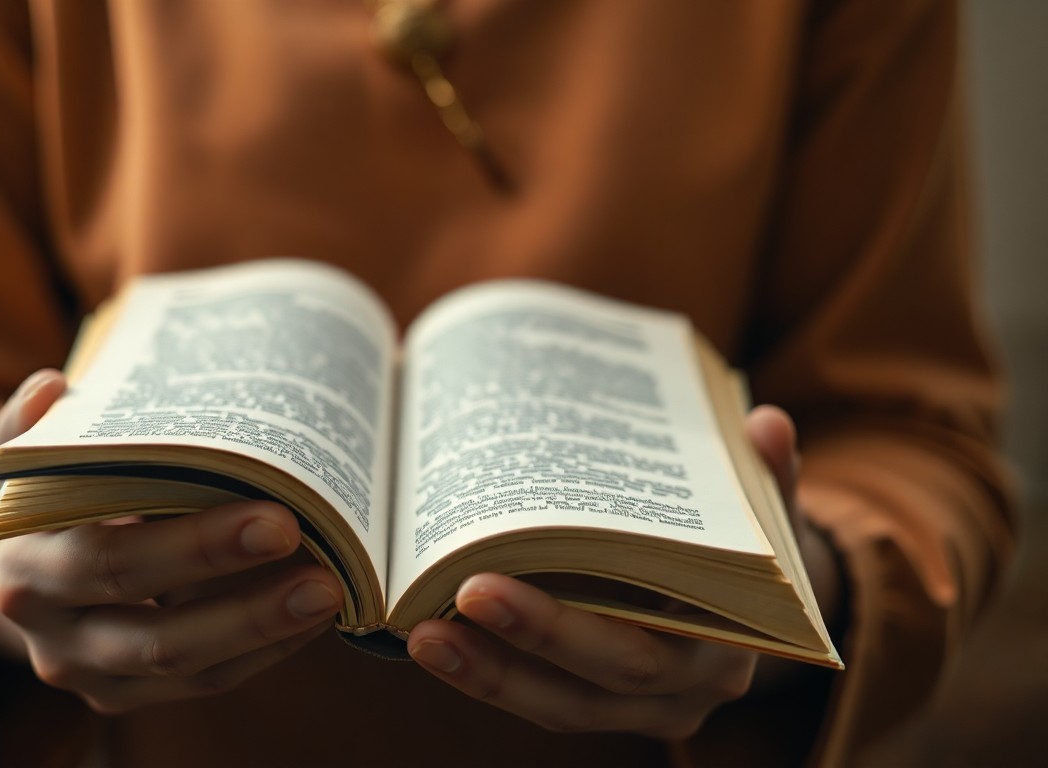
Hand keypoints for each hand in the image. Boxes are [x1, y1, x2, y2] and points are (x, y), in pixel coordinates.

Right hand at [0, 370, 343, 713]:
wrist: (24, 569)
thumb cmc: (52, 495)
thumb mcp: (34, 459)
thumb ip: (39, 427)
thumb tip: (52, 388)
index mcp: (24, 563)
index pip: (113, 563)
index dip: (195, 550)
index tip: (275, 517)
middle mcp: (49, 632)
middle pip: (152, 636)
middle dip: (244, 607)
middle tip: (322, 569)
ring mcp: (86, 672)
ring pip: (184, 669)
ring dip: (264, 633)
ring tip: (330, 592)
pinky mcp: (122, 696)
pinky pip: (205, 681)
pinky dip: (263, 650)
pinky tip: (312, 615)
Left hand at [406, 405, 840, 737]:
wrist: (747, 613)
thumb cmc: (739, 550)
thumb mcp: (764, 514)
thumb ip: (766, 477)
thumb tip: (768, 425)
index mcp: (726, 647)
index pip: (645, 652)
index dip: (567, 629)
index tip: (495, 580)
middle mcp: (686, 693)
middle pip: (597, 680)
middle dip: (525, 639)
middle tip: (458, 590)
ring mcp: (642, 713)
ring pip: (558, 707)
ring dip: (486, 673)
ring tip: (420, 631)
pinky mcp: (598, 709)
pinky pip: (539, 703)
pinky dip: (487, 675)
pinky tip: (432, 638)